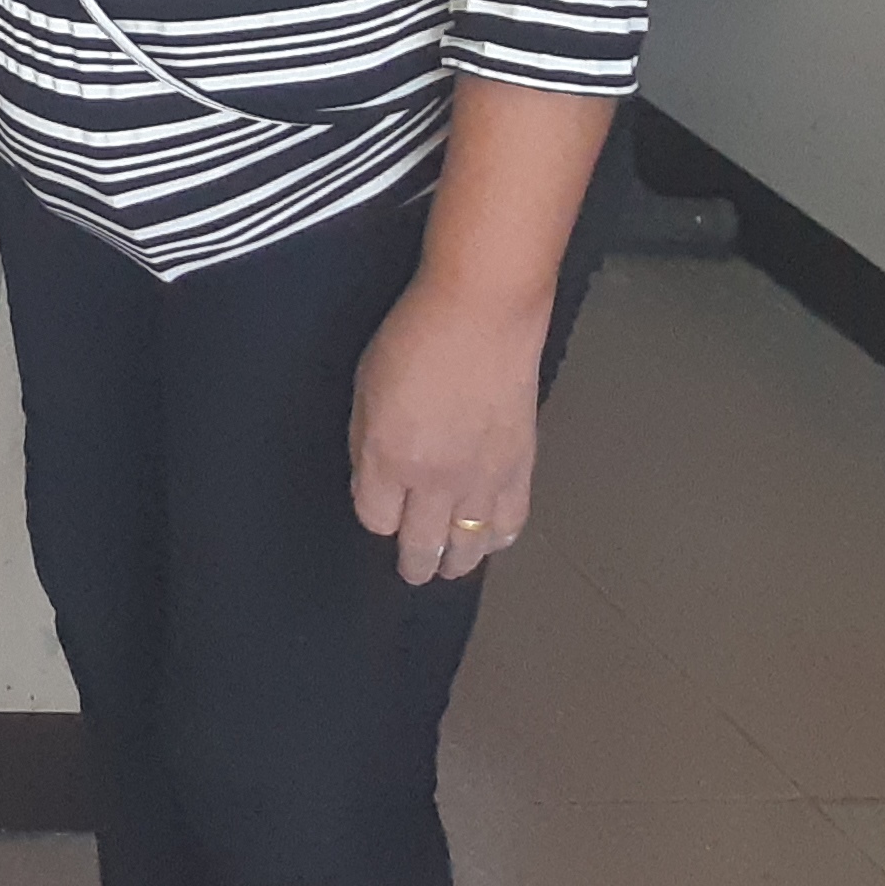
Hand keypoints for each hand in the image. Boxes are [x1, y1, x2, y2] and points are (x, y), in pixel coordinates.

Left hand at [350, 274, 547, 581]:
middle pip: (422, 545)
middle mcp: (435, 481)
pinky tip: (490, 541)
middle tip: (414, 571)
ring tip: (449, 567)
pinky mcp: (520, 468)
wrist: (482, 314)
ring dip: (457, 561)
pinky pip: (510, 523)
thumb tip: (374, 480)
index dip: (376, 519)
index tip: (379, 512)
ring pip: (469, 547)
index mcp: (388, 459)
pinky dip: (499, 539)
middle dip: (414, 563)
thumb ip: (366, 442)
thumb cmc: (413, 337)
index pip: (376, 519)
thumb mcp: (364, 386)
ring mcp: (482, 479)